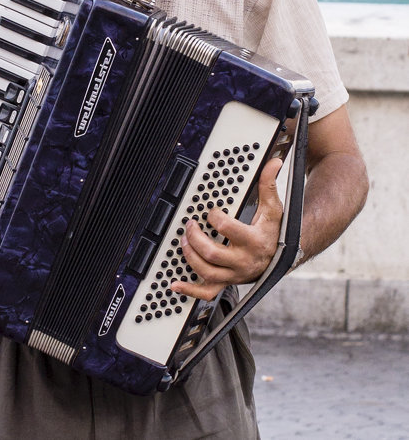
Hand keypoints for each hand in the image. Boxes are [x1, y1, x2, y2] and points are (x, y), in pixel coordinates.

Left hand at [171, 157, 283, 300]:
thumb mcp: (273, 208)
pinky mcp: (227, 283)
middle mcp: (243, 261)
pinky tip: (175, 284)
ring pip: (206, 272)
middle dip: (195, 237)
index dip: (214, 217)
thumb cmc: (273, 232)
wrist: (279, 258)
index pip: (227, 229)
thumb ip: (269, 185)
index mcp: (253, 241)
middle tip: (189, 225)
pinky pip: (207, 292)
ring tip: (184, 241)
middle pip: (211, 252)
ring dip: (190, 256)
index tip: (211, 212)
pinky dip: (189, 290)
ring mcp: (234, 275)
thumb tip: (274, 162)